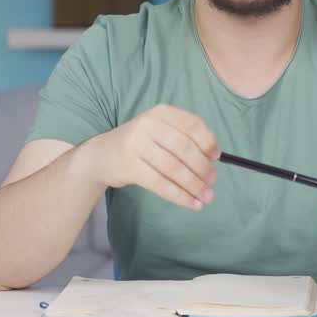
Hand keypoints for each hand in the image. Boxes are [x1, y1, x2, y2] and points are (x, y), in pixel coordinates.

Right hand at [84, 104, 219, 210]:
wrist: (100, 155)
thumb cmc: (138, 144)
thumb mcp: (158, 130)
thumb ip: (183, 138)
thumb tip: (213, 158)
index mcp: (161, 112)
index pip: (192, 124)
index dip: (208, 141)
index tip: (216, 158)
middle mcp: (148, 124)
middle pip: (185, 148)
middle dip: (202, 168)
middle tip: (212, 182)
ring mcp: (136, 144)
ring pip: (174, 168)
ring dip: (194, 185)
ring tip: (206, 196)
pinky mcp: (129, 166)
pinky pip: (160, 184)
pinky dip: (180, 196)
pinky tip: (192, 203)